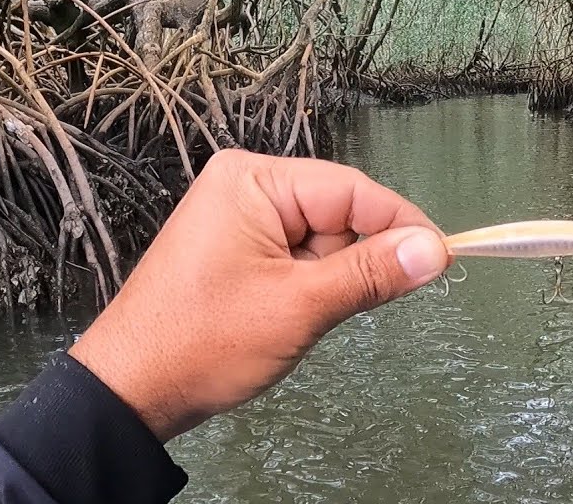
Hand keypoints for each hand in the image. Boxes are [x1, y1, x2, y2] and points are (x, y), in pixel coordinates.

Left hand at [67, 149, 450, 441]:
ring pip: (325, 240)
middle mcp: (247, 186)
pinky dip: (313, 286)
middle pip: (341, 212)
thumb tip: (435, 250)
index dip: (401, 224)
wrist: (130, 393)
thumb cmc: (203, 343)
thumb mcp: (299, 306)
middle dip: (358, 258)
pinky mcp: (241, 249)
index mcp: (253, 180)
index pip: (352, 189)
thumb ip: (371, 273)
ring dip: (332, 278)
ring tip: (304, 315)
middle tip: (361, 303)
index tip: (441, 258)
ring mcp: (242, 218)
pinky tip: (295, 314)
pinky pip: (301, 257)